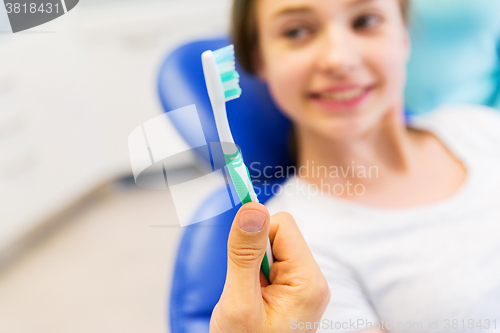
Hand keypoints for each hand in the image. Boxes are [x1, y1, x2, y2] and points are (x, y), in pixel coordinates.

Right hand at [210, 202, 330, 332]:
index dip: (254, 233)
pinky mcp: (294, 290)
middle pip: (278, 234)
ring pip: (272, 248)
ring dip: (252, 266)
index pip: (281, 225)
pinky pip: (272, 264)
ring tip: (249, 297)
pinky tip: (253, 299)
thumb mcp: (239, 302)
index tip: (236, 251)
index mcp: (308, 280)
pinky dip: (255, 276)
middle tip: (245, 287)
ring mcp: (304, 286)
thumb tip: (252, 206)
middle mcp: (311, 279)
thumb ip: (244, 254)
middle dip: (253, 253)